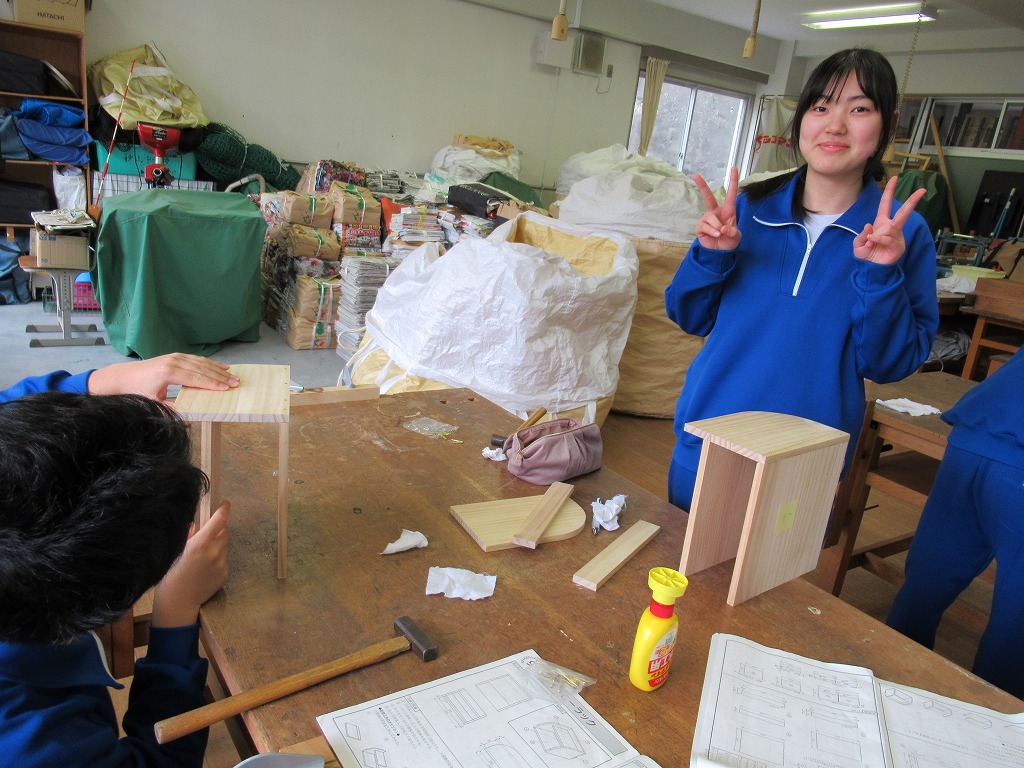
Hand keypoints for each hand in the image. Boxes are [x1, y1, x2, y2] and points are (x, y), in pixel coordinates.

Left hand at [87, 353, 238, 401]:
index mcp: (168, 372)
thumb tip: (186, 414)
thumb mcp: (152, 403)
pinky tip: (219, 366)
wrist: (121, 377)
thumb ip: (169, 408)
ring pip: (200, 362)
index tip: (226, 388)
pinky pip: (196, 359)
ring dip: (217, 368)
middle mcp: (173, 361)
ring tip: (232, 374)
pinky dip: (209, 363)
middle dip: (220, 376)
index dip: (212, 383)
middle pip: (201, 368)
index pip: (195, 378)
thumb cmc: (136, 391)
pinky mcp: (174, 357)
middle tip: (235, 382)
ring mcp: (174, 357)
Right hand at [151, 502, 230, 628]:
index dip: (224, 510)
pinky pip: (224, 561)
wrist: (177, 602)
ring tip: (202, 557)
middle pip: (225, 533)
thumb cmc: (170, 575)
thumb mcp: (177, 552)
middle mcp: (215, 553)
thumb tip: (197, 525)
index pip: (219, 521)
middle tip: (206, 537)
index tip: (226, 503)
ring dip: (218, 546)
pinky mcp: (225, 575)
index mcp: (201, 544)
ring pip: (225, 547)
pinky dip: (217, 560)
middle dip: (218, 532)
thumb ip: (190, 537)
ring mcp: (222, 565)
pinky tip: (204, 569)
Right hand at [694, 167, 740, 250]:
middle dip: (702, 186)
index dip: (733, 181)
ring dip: (716, 227)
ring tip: (720, 234)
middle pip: (708, 197)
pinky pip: (705, 226)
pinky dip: (712, 231)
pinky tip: (715, 235)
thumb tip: (722, 228)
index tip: (734, 168)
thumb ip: (732, 231)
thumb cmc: (729, 241)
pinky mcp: (700, 227)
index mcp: (728, 210)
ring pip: (710, 217)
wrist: (720, 253)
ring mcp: (707, 219)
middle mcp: (716, 212)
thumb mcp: (736, 236)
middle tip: (695, 175)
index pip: (731, 193)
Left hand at [853, 176, 926, 264]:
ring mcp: (897, 237)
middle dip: (912, 201)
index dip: (889, 191)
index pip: (885, 204)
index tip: (894, 178)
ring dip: (877, 235)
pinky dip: (879, 240)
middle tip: (922, 190)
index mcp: (882, 223)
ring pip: (890, 228)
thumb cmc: (867, 255)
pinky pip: (889, 238)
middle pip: (903, 212)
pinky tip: (874, 243)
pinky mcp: (899, 246)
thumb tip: (870, 227)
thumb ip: (862, 235)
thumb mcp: (858, 244)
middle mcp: (891, 228)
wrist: (871, 270)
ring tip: (871, 242)